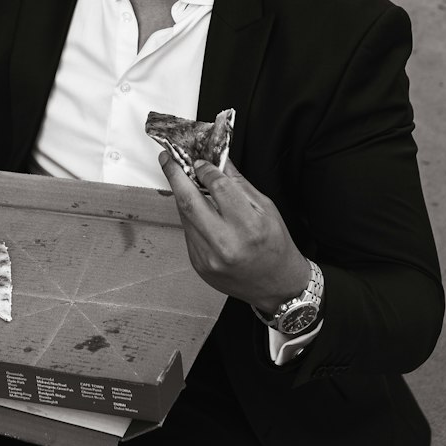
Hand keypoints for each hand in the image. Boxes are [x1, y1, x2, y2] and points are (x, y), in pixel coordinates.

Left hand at [159, 153, 310, 312]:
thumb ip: (239, 184)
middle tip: (168, 159)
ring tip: (181, 180)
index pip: (218, 187)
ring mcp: (208, 257)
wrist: (276, 285)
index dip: (205, 169)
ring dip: (181, 195)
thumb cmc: (275, 247)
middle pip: (189, 201)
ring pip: (184, 216)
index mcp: (248, 227)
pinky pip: (188, 232)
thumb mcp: (266, 209)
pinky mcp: (198, 264)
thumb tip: (218, 161)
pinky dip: (189, 216)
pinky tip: (195, 208)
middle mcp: (225, 244)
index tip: (200, 160)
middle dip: (175, 175)